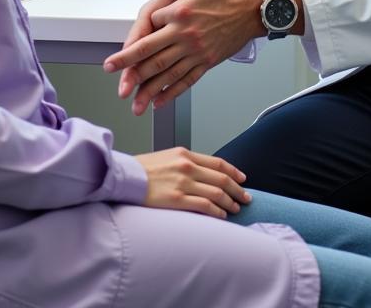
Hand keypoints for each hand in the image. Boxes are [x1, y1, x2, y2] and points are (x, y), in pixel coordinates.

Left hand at [103, 0, 263, 114]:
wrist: (254, 9)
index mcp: (182, 12)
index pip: (151, 22)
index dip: (141, 25)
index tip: (134, 31)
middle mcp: (187, 35)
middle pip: (151, 53)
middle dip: (128, 64)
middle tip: (111, 70)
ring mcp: (197, 52)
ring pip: (166, 72)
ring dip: (146, 87)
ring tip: (131, 99)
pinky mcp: (207, 62)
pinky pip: (186, 81)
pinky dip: (171, 93)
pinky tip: (159, 101)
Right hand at [134, 146, 251, 218]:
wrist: (124, 177)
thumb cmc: (142, 170)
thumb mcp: (166, 158)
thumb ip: (185, 163)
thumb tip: (202, 174)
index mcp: (185, 154)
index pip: (218, 163)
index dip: (234, 172)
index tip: (242, 179)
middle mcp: (187, 166)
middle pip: (221, 178)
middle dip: (237, 189)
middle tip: (246, 198)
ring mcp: (183, 183)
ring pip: (217, 193)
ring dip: (230, 202)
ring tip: (236, 209)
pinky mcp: (177, 199)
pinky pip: (205, 206)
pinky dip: (217, 211)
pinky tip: (222, 216)